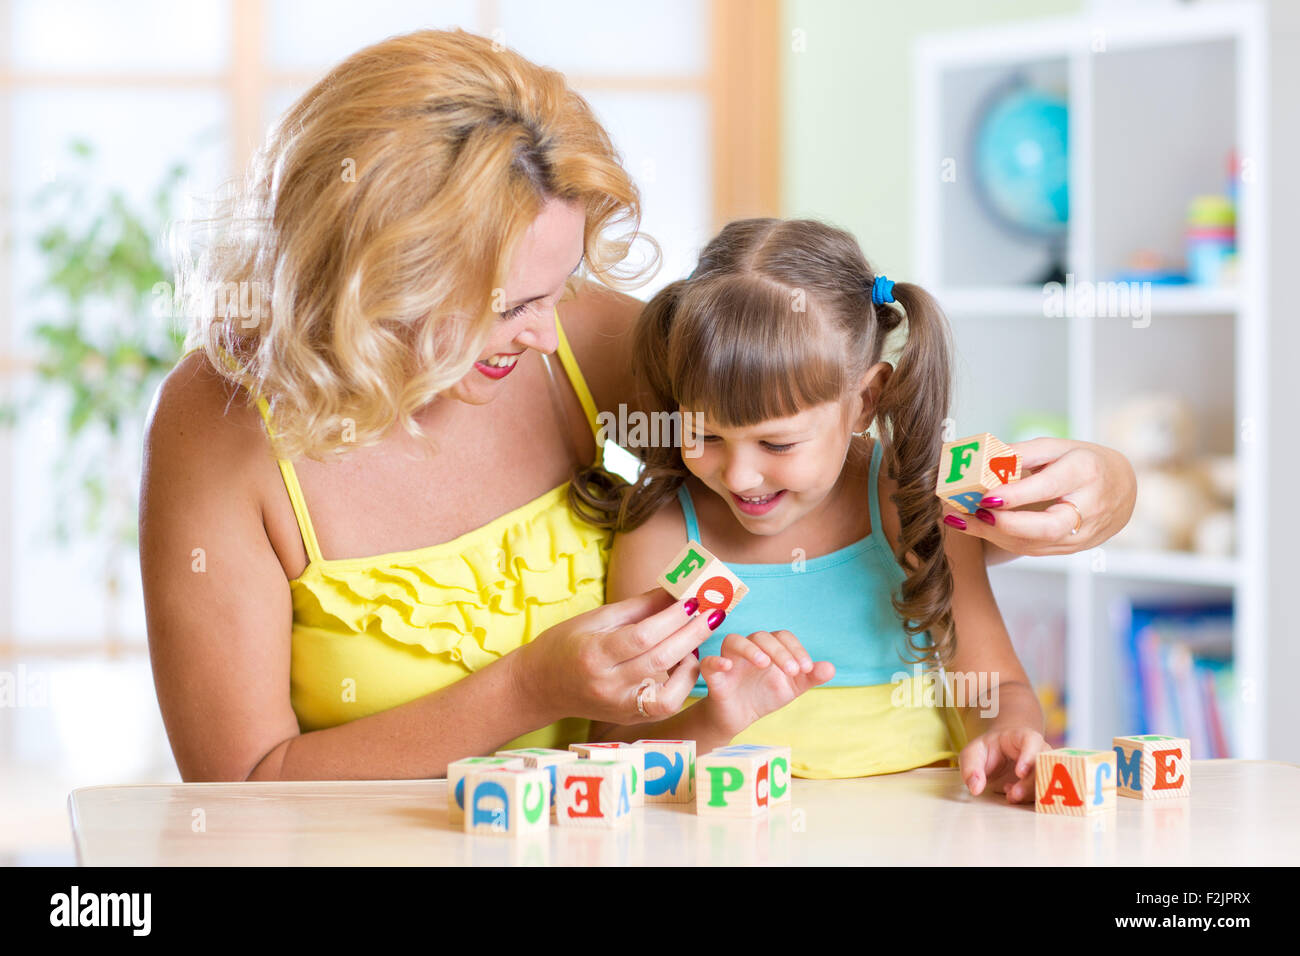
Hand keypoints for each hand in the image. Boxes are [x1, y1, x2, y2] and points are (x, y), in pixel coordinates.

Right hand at [512, 588, 716, 724]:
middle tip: (715, 610)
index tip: (693, 597)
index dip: (671, 617)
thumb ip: (638, 607)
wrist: (541, 686)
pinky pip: (666, 703)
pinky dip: (683, 682)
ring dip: (692, 660)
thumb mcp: (595, 618)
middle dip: (692, 632)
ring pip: (669, 690)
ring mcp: (620, 706)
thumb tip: (675, 588)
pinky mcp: (631, 717)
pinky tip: (687, 659)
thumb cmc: (565, 645)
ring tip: (702, 633)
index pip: (641, 636)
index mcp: (594, 655)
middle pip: (660, 660)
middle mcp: (608, 686)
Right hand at [697, 631, 834, 738]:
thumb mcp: (792, 688)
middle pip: (761, 636)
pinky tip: (728, 666)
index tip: (807, 669)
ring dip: (750, 649)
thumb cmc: (765, 696)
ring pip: (734, 640)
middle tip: (792, 671)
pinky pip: (709, 661)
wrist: (740, 719)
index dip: (796, 648)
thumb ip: (810, 677)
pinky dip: (717, 661)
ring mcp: (729, 660)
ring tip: (765, 664)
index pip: (782, 636)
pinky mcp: (714, 676)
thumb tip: (830, 668)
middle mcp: (749, 649)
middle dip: (779, 651)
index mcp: (769, 648)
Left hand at [941, 438, 1136, 556]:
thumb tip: (985, 457)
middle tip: (972, 513)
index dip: (1016, 495)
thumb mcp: (1058, 447)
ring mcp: (1083, 534)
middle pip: (1046, 527)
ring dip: (994, 535)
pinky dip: (1002, 540)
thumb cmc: (1085, 462)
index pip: (1049, 487)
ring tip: (961, 520)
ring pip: (1035, 544)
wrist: (1123, 488)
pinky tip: (978, 528)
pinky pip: (1034, 550)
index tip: (986, 495)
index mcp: (1086, 472)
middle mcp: (1089, 507)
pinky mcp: (1072, 549)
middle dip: (1005, 524)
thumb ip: (1022, 452)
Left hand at [959, 727, 1048, 803]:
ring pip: (1047, 783)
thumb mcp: (973, 754)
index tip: (1019, 773)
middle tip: (1013, 794)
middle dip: (1030, 783)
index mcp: (1023, 737)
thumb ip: (971, 768)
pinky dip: (1030, 799)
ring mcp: (1045, 768)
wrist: (1001, 754)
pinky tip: (1012, 796)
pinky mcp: (1044, 784)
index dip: (1029, 757)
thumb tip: (975, 788)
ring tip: (1010, 795)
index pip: (1032, 742)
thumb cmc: (989, 750)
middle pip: (1044, 766)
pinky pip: (1045, 794)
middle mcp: (1040, 751)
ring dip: (1030, 794)